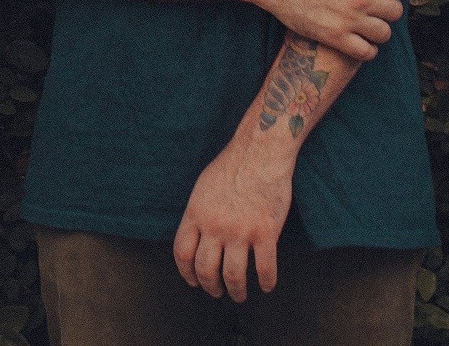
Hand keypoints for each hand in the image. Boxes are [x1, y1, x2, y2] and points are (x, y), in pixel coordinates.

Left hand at [172, 132, 296, 300]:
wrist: (261, 152)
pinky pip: (264, 269)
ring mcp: (240, 232)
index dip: (186, 273)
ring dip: (236, 291)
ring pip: (233, 276)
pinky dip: (266, 282)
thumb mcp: (202, 187)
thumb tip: (195, 235)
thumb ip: (197, 213)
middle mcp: (215, 227)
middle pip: (205, 270)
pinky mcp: (266, 233)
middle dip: (210, 287)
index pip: (182, 254)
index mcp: (196, 214)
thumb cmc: (232, 165)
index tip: (193, 281)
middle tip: (217, 292)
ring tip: (239, 295)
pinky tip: (267, 286)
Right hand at [254, 0, 411, 59]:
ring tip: (370, 23)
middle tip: (380, 5)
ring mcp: (348, 19)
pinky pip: (365, 52)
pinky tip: (360, 40)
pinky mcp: (334, 37)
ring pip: (384, 33)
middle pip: (396, 11)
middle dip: (391, 7)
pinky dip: (367, 49)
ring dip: (380, 29)